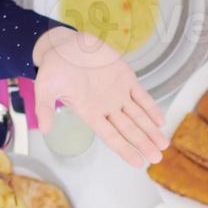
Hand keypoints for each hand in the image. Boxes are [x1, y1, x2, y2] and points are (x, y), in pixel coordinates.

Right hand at [33, 26, 166, 166]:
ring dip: (151, 130)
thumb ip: (44, 108)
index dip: (125, 149)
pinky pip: (142, 96)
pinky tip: (161, 121)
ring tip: (163, 144)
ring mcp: (117, 92)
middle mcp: (106, 106)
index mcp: (90, 112)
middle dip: (143, 143)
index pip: (110, 136)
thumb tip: (44, 130)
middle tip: (157, 158)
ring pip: (138, 116)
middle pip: (129, 130)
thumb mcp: (45, 87)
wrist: (64, 44)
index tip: (138, 163)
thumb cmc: (53, 67)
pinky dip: (152, 108)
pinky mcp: (125, 77)